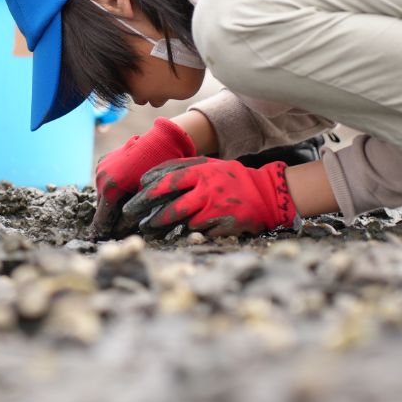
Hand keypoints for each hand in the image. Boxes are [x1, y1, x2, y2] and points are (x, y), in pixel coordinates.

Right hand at [91, 116, 196, 237]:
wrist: (161, 142)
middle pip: (101, 207)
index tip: (105, 240)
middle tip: (118, 227)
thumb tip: (120, 233)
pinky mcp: (104, 160)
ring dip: (110, 202)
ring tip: (124, 207)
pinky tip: (125, 190)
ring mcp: (101, 167)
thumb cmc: (158, 172)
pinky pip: (104, 180)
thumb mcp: (146, 198)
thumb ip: (130, 218)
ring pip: (103, 193)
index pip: (101, 219)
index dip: (104, 232)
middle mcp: (101, 177)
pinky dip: (112, 188)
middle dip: (109, 217)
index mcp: (110, 188)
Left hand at [123, 157, 296, 237]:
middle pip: (172, 204)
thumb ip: (184, 168)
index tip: (137, 193)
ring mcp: (216, 209)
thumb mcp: (210, 165)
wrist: (267, 193)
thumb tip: (150, 177)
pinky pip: (199, 232)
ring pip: (183, 221)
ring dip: (164, 226)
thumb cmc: (232, 178)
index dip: (150, 188)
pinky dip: (187, 233)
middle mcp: (208, 190)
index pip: (169, 179)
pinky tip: (176, 235)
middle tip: (134, 218)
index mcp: (203, 171)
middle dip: (150, 213)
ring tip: (149, 228)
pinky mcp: (224, 226)